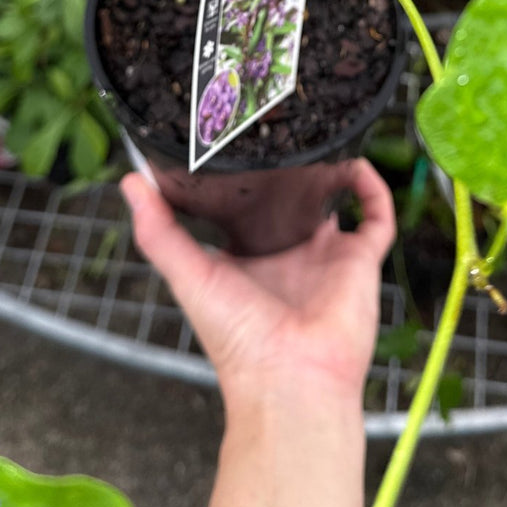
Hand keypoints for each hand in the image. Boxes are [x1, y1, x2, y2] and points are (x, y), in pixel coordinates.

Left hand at [120, 160, 394, 409]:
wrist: (290, 379)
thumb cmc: (237, 338)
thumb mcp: (189, 276)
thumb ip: (159, 231)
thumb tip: (130, 180)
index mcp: (250, 257)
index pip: (248, 209)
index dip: (245, 179)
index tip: (236, 141)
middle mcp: (290, 253)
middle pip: (295, 200)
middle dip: (293, 168)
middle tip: (286, 126)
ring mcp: (327, 255)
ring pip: (338, 202)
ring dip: (335, 170)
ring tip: (324, 135)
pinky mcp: (360, 261)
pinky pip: (377, 218)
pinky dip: (373, 189)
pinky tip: (358, 163)